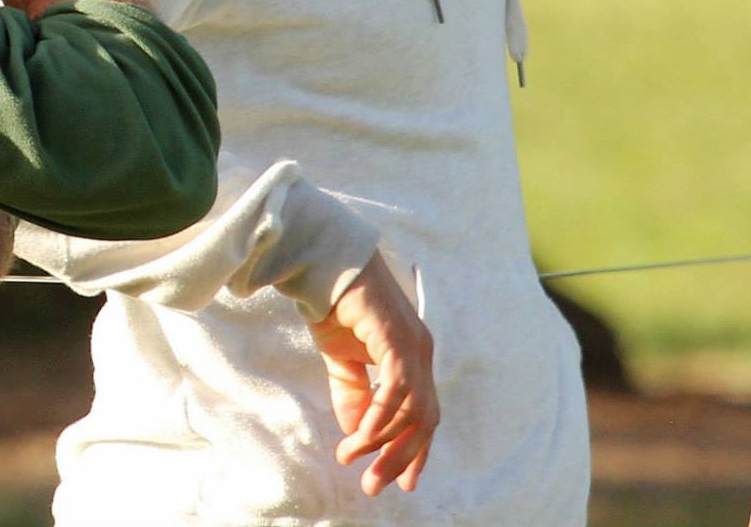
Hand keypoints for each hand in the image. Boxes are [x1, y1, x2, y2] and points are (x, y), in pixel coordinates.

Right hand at [307, 253, 437, 495]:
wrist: (325, 266)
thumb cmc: (336, 307)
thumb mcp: (343, 361)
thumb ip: (354, 395)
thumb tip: (357, 434)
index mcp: (414, 358)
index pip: (425, 415)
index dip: (416, 451)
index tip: (402, 484)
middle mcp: (421, 352)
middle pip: (425, 419)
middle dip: (400, 457)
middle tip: (372, 485)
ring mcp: (413, 344)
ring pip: (411, 408)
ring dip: (382, 440)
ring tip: (351, 456)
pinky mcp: (396, 336)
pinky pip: (396, 387)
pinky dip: (381, 415)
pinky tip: (362, 434)